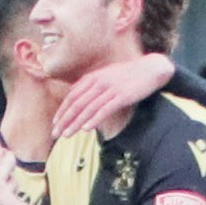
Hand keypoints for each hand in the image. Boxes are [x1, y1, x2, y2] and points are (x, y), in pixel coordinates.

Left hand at [51, 52, 173, 139]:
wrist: (150, 69)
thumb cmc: (127, 75)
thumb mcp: (105, 76)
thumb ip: (90, 85)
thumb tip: (74, 94)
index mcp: (93, 77)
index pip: (72, 96)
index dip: (62, 110)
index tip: (55, 123)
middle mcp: (99, 82)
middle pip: (77, 104)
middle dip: (64, 120)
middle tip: (56, 133)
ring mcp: (110, 89)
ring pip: (88, 109)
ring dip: (76, 123)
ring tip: (67, 135)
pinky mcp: (122, 96)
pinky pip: (105, 109)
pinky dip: (94, 119)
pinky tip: (86, 129)